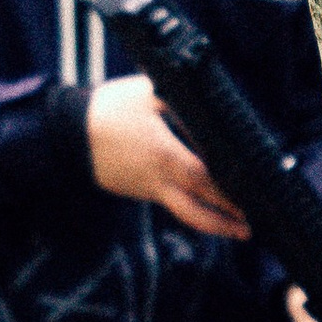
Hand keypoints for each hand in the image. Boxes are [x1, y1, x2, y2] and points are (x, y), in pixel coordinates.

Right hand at [84, 73, 250, 238]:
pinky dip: (194, 207)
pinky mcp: (139, 191)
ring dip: (213, 224)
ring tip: (239, 228)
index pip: (204, 178)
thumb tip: (215, 113)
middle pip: (197, 209)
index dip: (229, 189)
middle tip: (252, 227)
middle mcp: (156, 179)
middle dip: (227, 219)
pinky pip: (172, 202)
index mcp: (162, 154)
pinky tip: (209, 204)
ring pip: (185, 214)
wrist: (68, 132)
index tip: (252, 194)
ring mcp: (147, 190)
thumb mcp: (150, 92)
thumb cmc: (111, 107)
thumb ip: (185, 103)